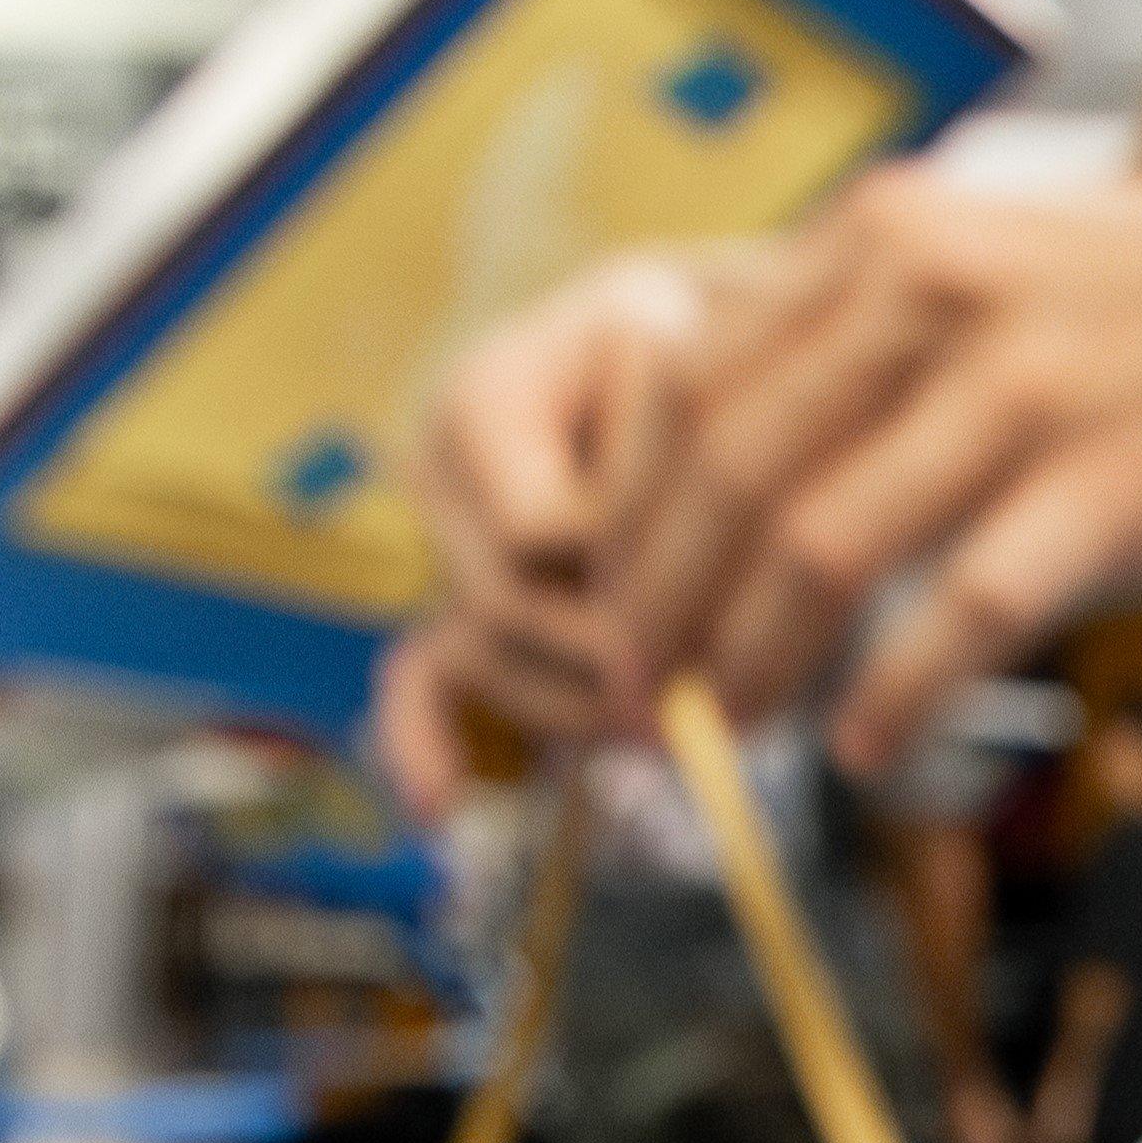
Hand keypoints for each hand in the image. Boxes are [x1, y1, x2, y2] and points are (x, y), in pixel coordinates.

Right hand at [378, 254, 736, 803]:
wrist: (683, 341)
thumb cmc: (703, 344)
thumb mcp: (702, 359)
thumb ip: (674, 462)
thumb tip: (661, 605)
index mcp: (486, 399)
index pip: (540, 531)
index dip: (631, 577)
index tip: (724, 593)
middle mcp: (441, 475)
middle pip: (509, 607)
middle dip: (611, 662)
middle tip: (711, 701)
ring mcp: (443, 547)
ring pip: (486, 658)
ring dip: (575, 708)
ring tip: (674, 733)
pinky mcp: (457, 604)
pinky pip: (417, 681)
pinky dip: (422, 742)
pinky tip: (438, 801)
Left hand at [407, 166, 1141, 779]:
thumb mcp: (991, 255)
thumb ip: (862, 332)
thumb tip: (721, 470)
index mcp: (887, 238)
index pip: (693, 384)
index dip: (629, 515)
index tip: (607, 607)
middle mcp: (934, 294)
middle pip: (732, 474)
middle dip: (661, 609)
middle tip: (638, 700)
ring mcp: (1024, 388)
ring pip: (819, 549)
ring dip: (753, 662)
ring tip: (733, 730)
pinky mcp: (1112, 486)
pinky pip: (958, 617)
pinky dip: (891, 698)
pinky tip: (865, 748)